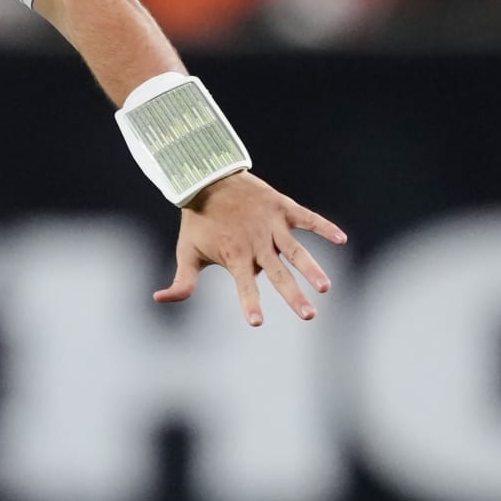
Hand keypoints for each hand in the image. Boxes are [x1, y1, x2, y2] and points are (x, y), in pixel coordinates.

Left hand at [152, 170, 346, 325]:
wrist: (206, 178)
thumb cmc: (198, 220)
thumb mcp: (187, 251)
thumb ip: (181, 281)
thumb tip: (158, 299)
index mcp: (235, 256)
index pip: (244, 285)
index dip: (249, 302)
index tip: (255, 323)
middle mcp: (256, 242)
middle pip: (277, 273)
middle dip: (293, 295)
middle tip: (309, 316)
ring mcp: (271, 224)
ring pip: (295, 249)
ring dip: (311, 267)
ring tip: (325, 287)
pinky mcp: (282, 207)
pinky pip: (307, 218)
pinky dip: (323, 226)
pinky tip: (342, 239)